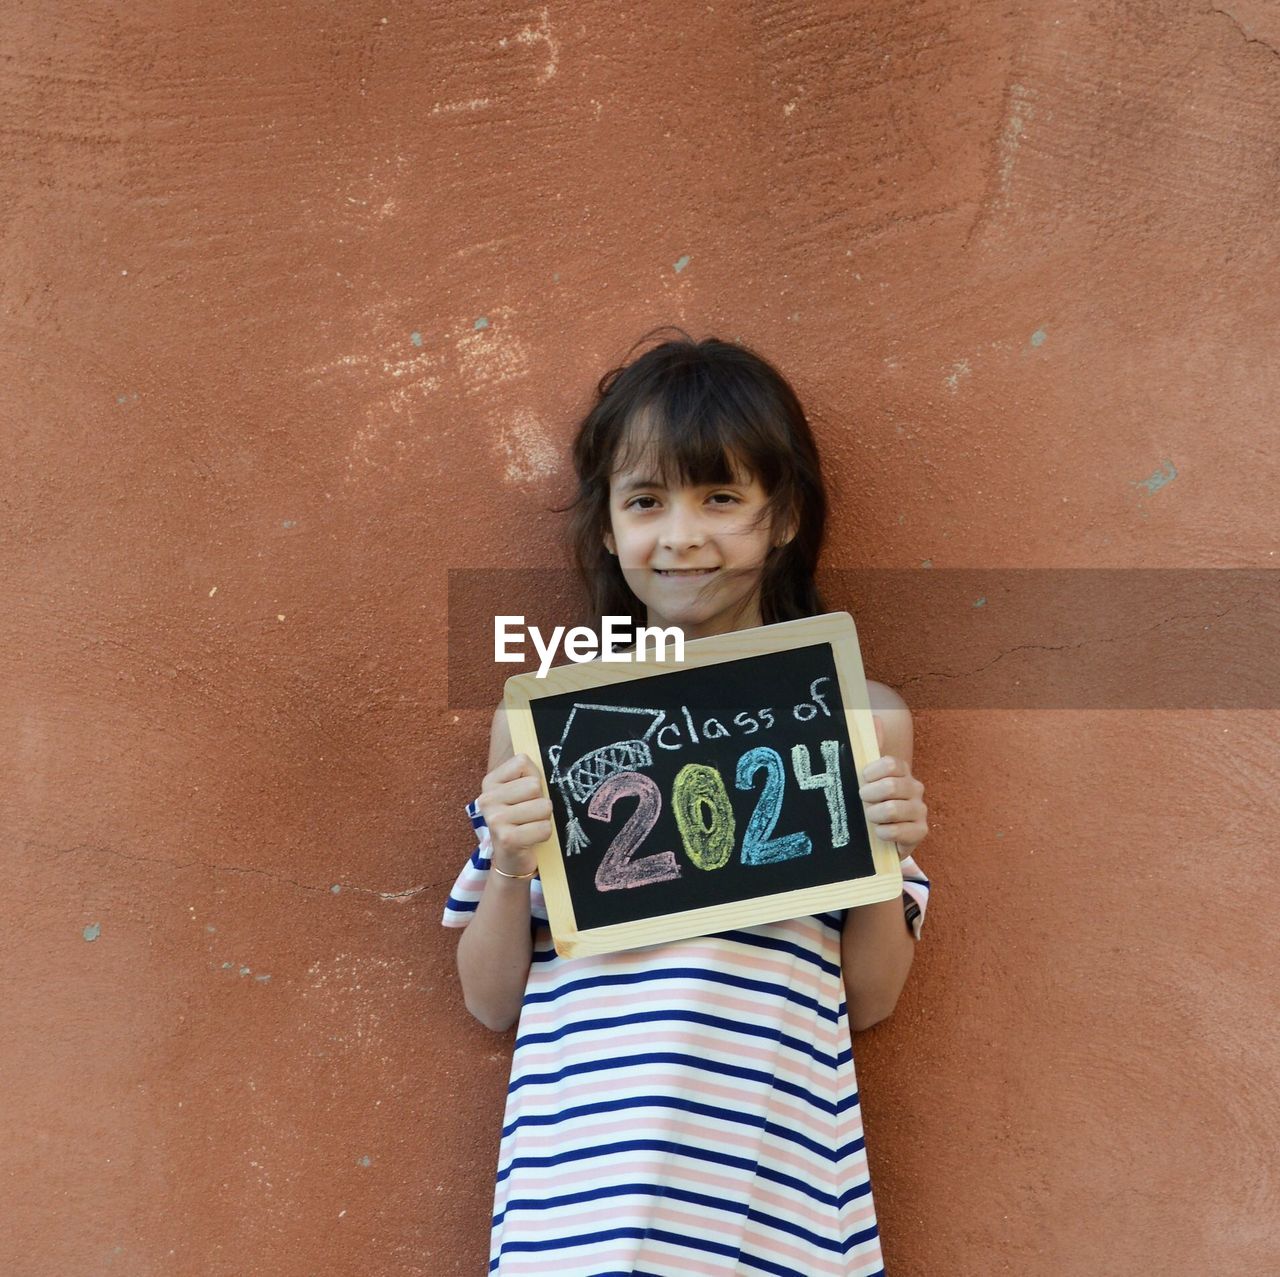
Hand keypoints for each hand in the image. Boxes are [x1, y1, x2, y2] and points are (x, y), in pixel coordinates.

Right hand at [476, 753, 553, 876]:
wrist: (512, 858)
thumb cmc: (522, 819)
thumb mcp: (522, 791)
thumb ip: (530, 773)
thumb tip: (551, 760)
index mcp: (490, 782)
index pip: (522, 762)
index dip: (533, 779)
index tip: (525, 795)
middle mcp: (486, 799)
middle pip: (534, 785)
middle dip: (540, 801)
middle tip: (529, 815)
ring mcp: (494, 819)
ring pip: (543, 806)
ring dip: (544, 819)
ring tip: (530, 826)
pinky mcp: (507, 838)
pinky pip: (544, 828)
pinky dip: (544, 834)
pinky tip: (531, 839)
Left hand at [857, 715, 927, 858]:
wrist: (878, 833)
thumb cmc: (870, 801)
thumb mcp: (865, 775)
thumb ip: (870, 746)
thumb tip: (874, 718)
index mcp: (901, 770)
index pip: (891, 763)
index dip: (871, 773)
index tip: (863, 780)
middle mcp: (915, 787)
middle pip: (890, 786)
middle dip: (869, 797)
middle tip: (864, 801)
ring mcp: (920, 809)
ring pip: (893, 809)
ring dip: (874, 816)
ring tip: (871, 818)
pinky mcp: (921, 831)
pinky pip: (900, 832)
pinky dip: (884, 833)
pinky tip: (880, 832)